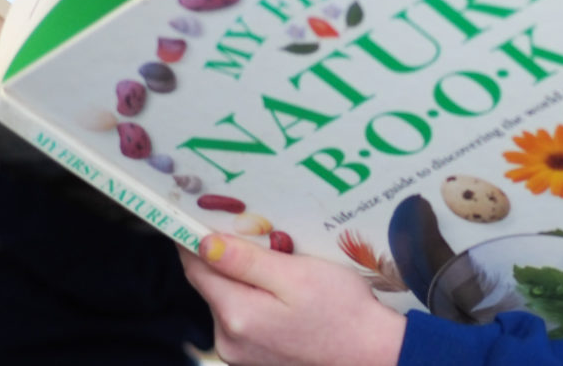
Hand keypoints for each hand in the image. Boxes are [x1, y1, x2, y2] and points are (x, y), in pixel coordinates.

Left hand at [180, 233, 406, 365]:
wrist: (370, 352)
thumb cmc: (341, 311)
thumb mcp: (296, 275)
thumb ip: (246, 262)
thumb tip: (202, 244)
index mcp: (236, 315)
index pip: (196, 269)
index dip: (192, 239)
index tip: (195, 211)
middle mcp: (229, 340)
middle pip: (212, 285)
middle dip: (226, 257)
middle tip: (254, 230)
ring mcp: (240, 353)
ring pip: (228, 300)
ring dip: (243, 277)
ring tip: (278, 260)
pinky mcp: (254, 357)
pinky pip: (244, 316)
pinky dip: (255, 297)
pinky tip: (282, 289)